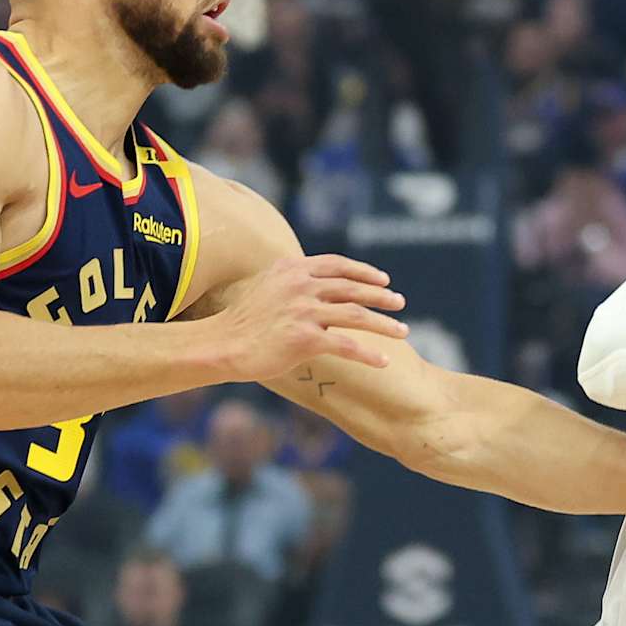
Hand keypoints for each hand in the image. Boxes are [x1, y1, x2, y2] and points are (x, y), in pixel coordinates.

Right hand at [216, 255, 408, 379]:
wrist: (223, 344)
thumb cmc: (243, 321)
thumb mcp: (267, 286)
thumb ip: (294, 282)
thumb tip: (320, 286)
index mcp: (293, 269)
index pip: (338, 265)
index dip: (364, 271)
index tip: (383, 279)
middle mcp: (301, 286)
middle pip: (353, 287)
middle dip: (382, 295)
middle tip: (400, 303)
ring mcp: (304, 311)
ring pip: (357, 314)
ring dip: (384, 324)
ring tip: (403, 332)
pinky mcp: (306, 338)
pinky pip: (347, 345)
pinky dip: (369, 354)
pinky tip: (383, 361)